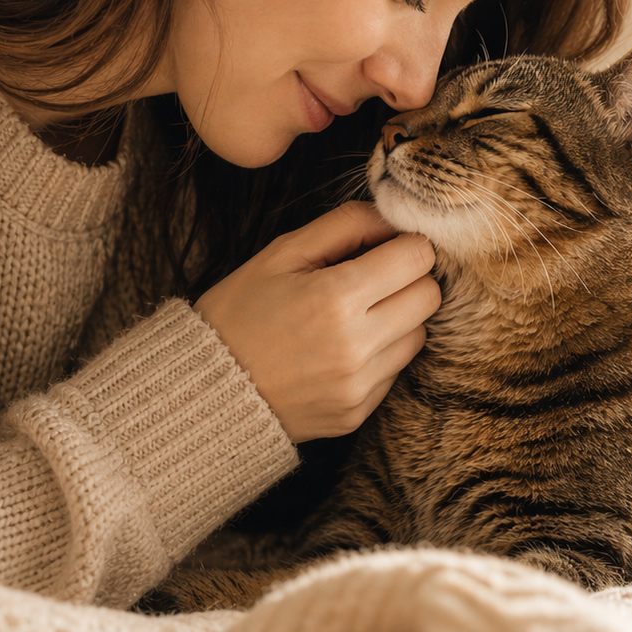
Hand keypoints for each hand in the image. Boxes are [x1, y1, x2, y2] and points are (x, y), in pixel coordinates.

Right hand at [194, 201, 439, 442]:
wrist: (203, 391)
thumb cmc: (238, 313)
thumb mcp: (281, 254)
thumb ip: (343, 226)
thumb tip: (391, 217)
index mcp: (336, 298)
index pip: (417, 257)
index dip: (405, 243)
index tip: (384, 245)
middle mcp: (357, 347)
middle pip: (429, 297)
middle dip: (408, 278)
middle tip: (372, 276)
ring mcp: (359, 386)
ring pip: (418, 336)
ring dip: (399, 318)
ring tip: (354, 314)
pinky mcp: (357, 414)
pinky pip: (394, 372)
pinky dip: (379, 354)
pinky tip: (340, 348)